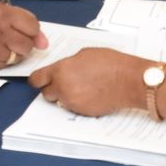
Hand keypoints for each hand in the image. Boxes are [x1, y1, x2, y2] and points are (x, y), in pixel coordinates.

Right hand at [0, 0, 46, 71]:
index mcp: (2, 13)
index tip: (26, 33)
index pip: (33, 27)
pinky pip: (4, 66)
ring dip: (12, 54)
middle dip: (23, 44)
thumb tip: (43, 42)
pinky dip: (1, 61)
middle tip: (11, 40)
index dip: (32, 32)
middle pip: (27, 45)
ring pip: (17, 57)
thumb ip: (20, 20)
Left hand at [29, 47, 147, 115]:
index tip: (39, 80)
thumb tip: (64, 69)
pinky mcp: (82, 112)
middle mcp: (62, 88)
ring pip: (60, 101)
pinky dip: (78, 102)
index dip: (37, 79)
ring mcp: (72, 102)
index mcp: (60, 70)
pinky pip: (73, 108)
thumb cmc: (111, 64)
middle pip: (46, 93)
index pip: (36, 79)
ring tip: (82, 88)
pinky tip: (90, 94)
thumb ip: (69, 63)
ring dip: (65, 96)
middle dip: (53, 88)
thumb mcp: (85, 54)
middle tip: (64, 83)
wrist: (128, 81)